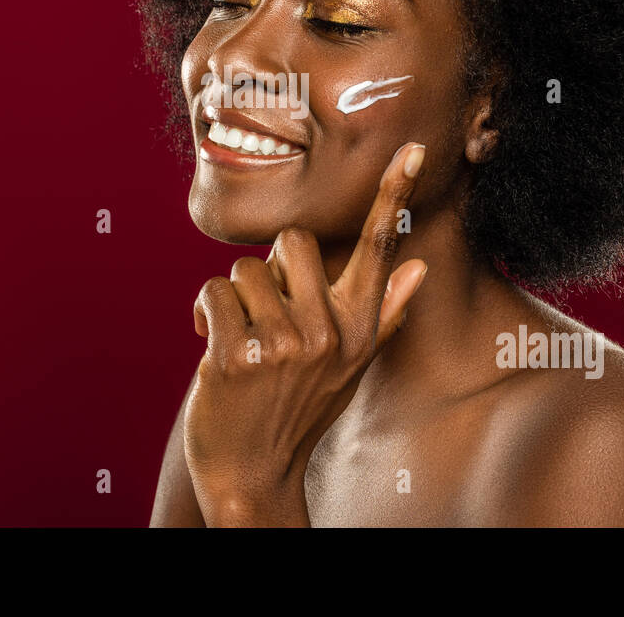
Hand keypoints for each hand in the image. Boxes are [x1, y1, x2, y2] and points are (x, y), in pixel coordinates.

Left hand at [182, 141, 428, 525]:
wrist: (252, 474)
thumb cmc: (298, 411)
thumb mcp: (349, 368)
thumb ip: (382, 314)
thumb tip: (419, 266)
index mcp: (358, 327)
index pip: (379, 249)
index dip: (395, 194)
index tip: (412, 150)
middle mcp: (329, 332)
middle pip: (292, 241)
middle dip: (267, 270)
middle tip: (264, 314)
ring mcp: (285, 344)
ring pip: (245, 268)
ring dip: (232, 299)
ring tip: (238, 339)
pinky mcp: (239, 354)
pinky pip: (213, 292)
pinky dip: (204, 314)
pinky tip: (212, 347)